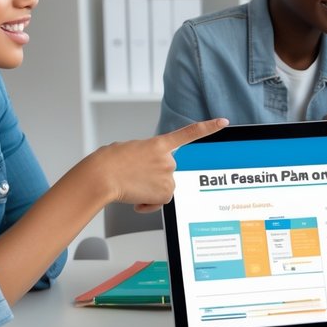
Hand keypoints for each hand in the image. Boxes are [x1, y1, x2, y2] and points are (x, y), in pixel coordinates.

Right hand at [92, 118, 227, 210]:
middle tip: (135, 176)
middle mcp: (168, 159)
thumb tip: (148, 170)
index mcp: (159, 144)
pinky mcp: (166, 193)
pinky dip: (149, 204)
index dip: (208, 127)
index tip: (224, 122)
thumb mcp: (130, 150)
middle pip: (167, 171)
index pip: (189, 133)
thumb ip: (147, 156)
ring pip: (164, 188)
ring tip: (133, 186)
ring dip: (150, 190)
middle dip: (154, 176)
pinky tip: (136, 199)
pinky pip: (161, 201)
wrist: (102, 176)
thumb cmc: (109, 162)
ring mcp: (169, 176)